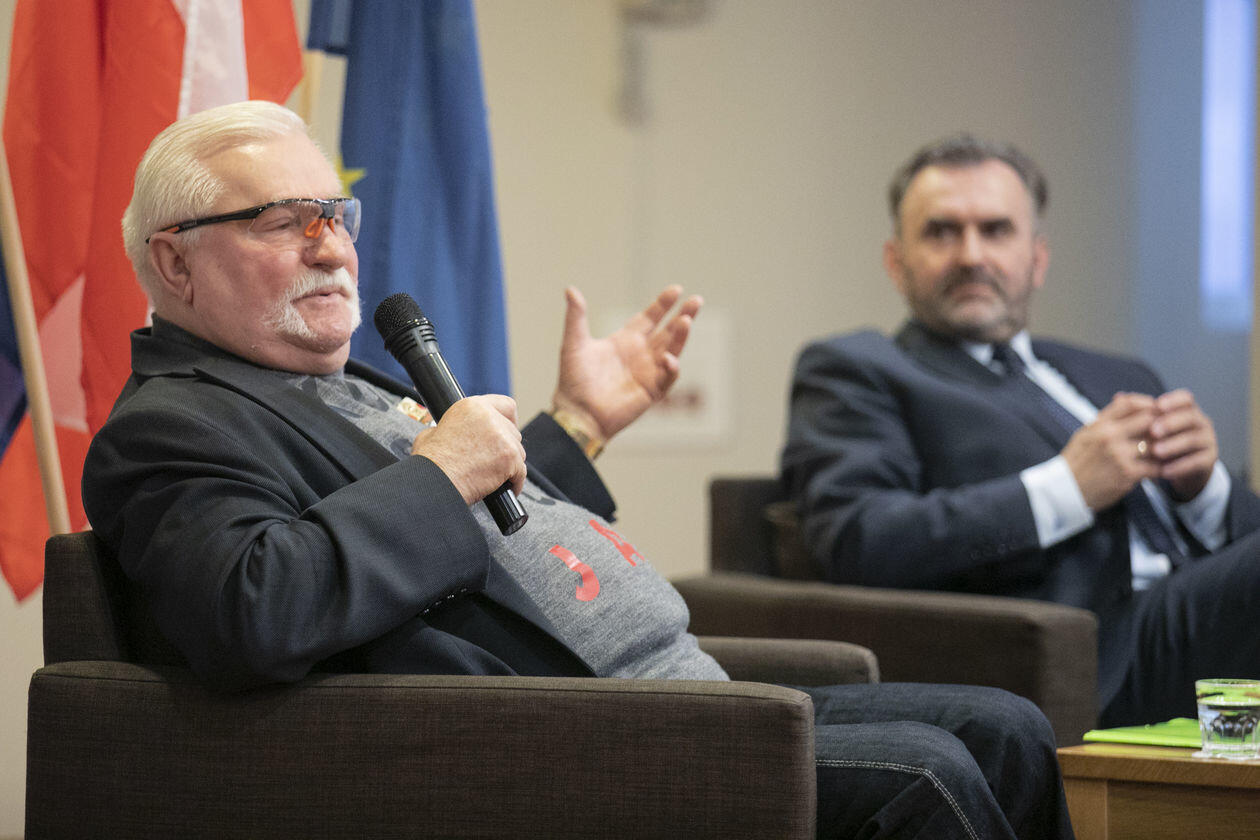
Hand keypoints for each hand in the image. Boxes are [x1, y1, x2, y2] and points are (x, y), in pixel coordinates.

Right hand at [410, 395, 525, 503]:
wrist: (435, 483)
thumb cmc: (431, 463)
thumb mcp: (433, 432)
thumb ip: (452, 426)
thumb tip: (454, 431)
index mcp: (472, 406)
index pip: (506, 405)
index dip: (509, 419)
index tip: (508, 429)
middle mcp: (490, 417)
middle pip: (513, 431)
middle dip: (506, 446)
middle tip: (494, 460)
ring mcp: (503, 437)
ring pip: (519, 451)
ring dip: (510, 464)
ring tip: (494, 475)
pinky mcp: (510, 457)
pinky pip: (521, 471)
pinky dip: (514, 481)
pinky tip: (505, 487)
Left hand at [551, 285, 702, 440]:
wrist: (577, 413)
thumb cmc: (574, 381)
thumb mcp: (574, 344)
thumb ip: (576, 317)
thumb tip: (570, 289)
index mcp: (625, 341)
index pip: (650, 318)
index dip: (663, 304)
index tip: (676, 289)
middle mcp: (640, 354)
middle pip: (668, 331)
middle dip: (683, 315)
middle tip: (696, 300)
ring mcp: (648, 373)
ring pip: (672, 350)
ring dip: (681, 336)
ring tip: (686, 320)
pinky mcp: (651, 391)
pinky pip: (668, 377)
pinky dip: (671, 367)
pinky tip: (668, 358)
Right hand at [1061, 392, 1159, 510]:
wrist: (1065, 490)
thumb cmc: (1076, 462)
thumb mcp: (1085, 434)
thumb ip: (1106, 418)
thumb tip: (1124, 399)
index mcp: (1099, 425)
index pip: (1129, 403)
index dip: (1146, 403)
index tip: (1155, 410)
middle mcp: (1109, 436)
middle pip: (1148, 419)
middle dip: (1160, 425)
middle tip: (1168, 432)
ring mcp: (1119, 455)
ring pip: (1156, 444)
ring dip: (1164, 448)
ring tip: (1166, 452)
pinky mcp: (1128, 474)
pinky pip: (1155, 467)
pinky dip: (1160, 468)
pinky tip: (1160, 469)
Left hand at [1149, 388, 1217, 500]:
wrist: (1180, 468)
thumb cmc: (1161, 441)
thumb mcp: (1151, 427)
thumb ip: (1139, 413)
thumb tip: (1118, 397)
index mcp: (1187, 410)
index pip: (1185, 398)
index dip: (1173, 400)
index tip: (1157, 405)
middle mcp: (1200, 422)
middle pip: (1190, 417)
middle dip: (1171, 423)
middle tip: (1153, 430)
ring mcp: (1207, 440)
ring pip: (1194, 439)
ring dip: (1174, 445)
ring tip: (1156, 451)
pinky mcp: (1209, 459)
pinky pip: (1197, 461)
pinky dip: (1180, 466)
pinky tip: (1164, 471)